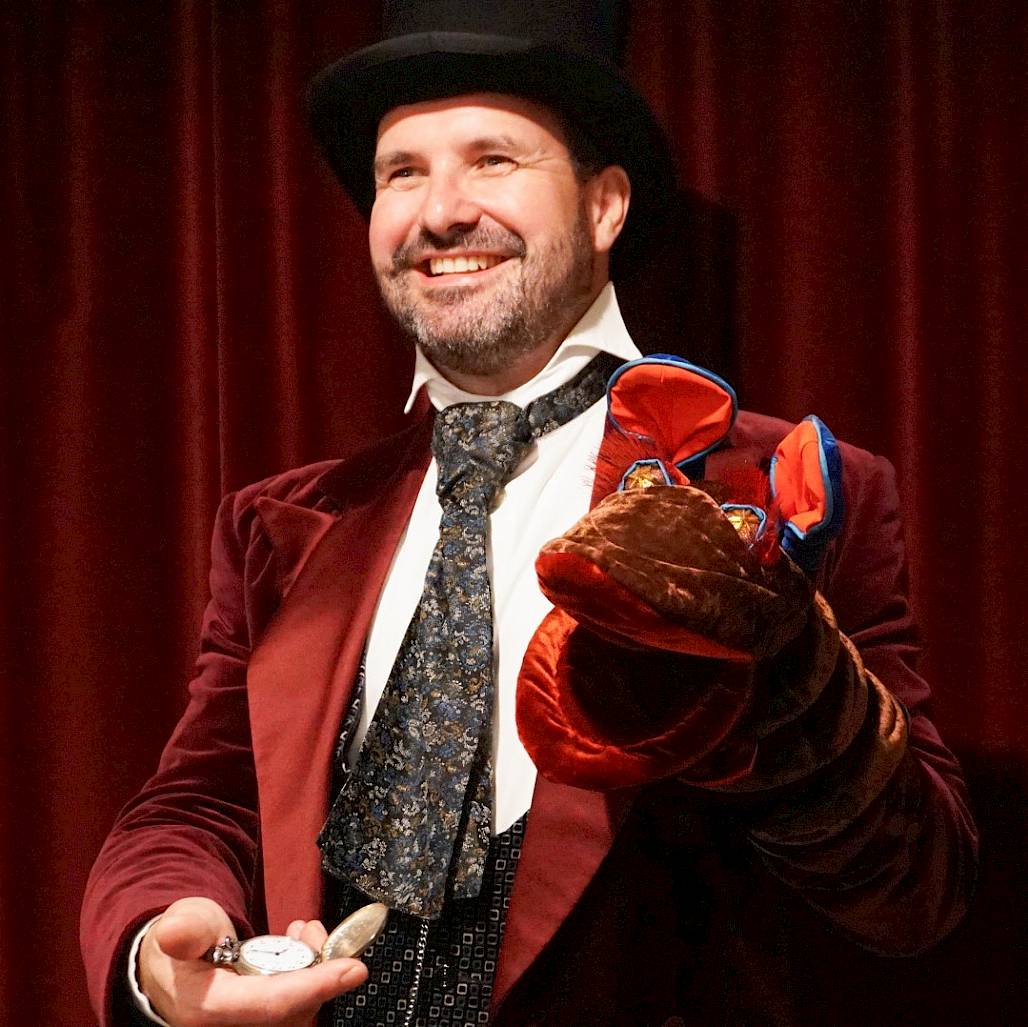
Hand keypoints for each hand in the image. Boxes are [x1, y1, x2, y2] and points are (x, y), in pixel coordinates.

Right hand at [139, 896, 367, 1026]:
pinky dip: (309, 977)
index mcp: (207, 1010)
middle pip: (294, 1011)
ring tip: (304, 931)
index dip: (315, 987)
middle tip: (311, 929)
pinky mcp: (264, 1022)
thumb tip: (174, 934)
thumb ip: (185, 930)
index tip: (354, 968)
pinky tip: (300, 946)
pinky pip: (297, 1007)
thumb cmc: (182, 944)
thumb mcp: (182, 924)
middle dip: (317, 969)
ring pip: (300, 1009)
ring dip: (315, 969)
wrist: (172, 968)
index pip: (271, 1006)